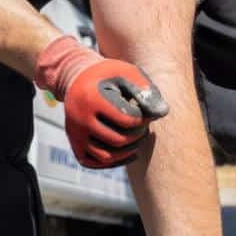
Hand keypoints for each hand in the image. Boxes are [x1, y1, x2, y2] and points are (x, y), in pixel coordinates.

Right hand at [34, 35, 169, 167]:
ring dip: (128, 151)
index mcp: (92, 100)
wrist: (76, 78)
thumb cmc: (107, 75)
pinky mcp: (74, 142)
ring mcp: (74, 133)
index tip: (147, 111)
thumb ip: (145, 90)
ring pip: (105, 156)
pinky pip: (92, 162)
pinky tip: (129, 152)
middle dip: (138, 135)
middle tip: (145, 126)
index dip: (144, 118)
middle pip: (117, 140)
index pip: (127, 120)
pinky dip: (113, 162)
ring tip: (138, 138)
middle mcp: (79, 119)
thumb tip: (161, 113)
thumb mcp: (127, 73)